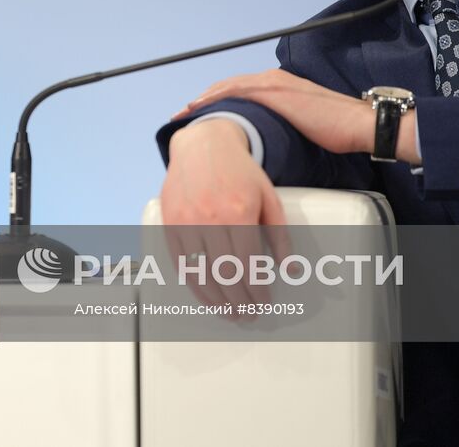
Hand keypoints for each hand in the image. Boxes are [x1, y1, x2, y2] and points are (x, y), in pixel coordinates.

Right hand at [161, 119, 289, 307]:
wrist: (202, 144)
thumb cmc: (238, 170)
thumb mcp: (268, 196)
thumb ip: (279, 233)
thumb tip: (289, 267)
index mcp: (238, 212)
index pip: (248, 265)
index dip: (256, 290)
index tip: (262, 302)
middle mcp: (209, 219)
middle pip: (224, 275)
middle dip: (238, 301)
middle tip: (248, 315)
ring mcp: (186, 222)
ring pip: (200, 275)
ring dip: (216, 301)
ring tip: (229, 313)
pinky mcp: (169, 224)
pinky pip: (181, 263)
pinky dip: (194, 285)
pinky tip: (206, 296)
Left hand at [173, 68, 406, 158]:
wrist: (357, 125)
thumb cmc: (336, 130)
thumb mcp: (301, 125)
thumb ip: (280, 126)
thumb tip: (265, 144)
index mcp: (278, 86)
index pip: (238, 91)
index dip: (215, 102)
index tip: (196, 115)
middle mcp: (271, 79)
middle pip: (226, 87)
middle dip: (202, 100)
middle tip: (181, 115)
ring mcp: (272, 83)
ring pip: (226, 87)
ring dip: (203, 99)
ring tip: (183, 114)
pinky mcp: (274, 91)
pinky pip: (236, 91)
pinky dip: (215, 98)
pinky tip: (199, 108)